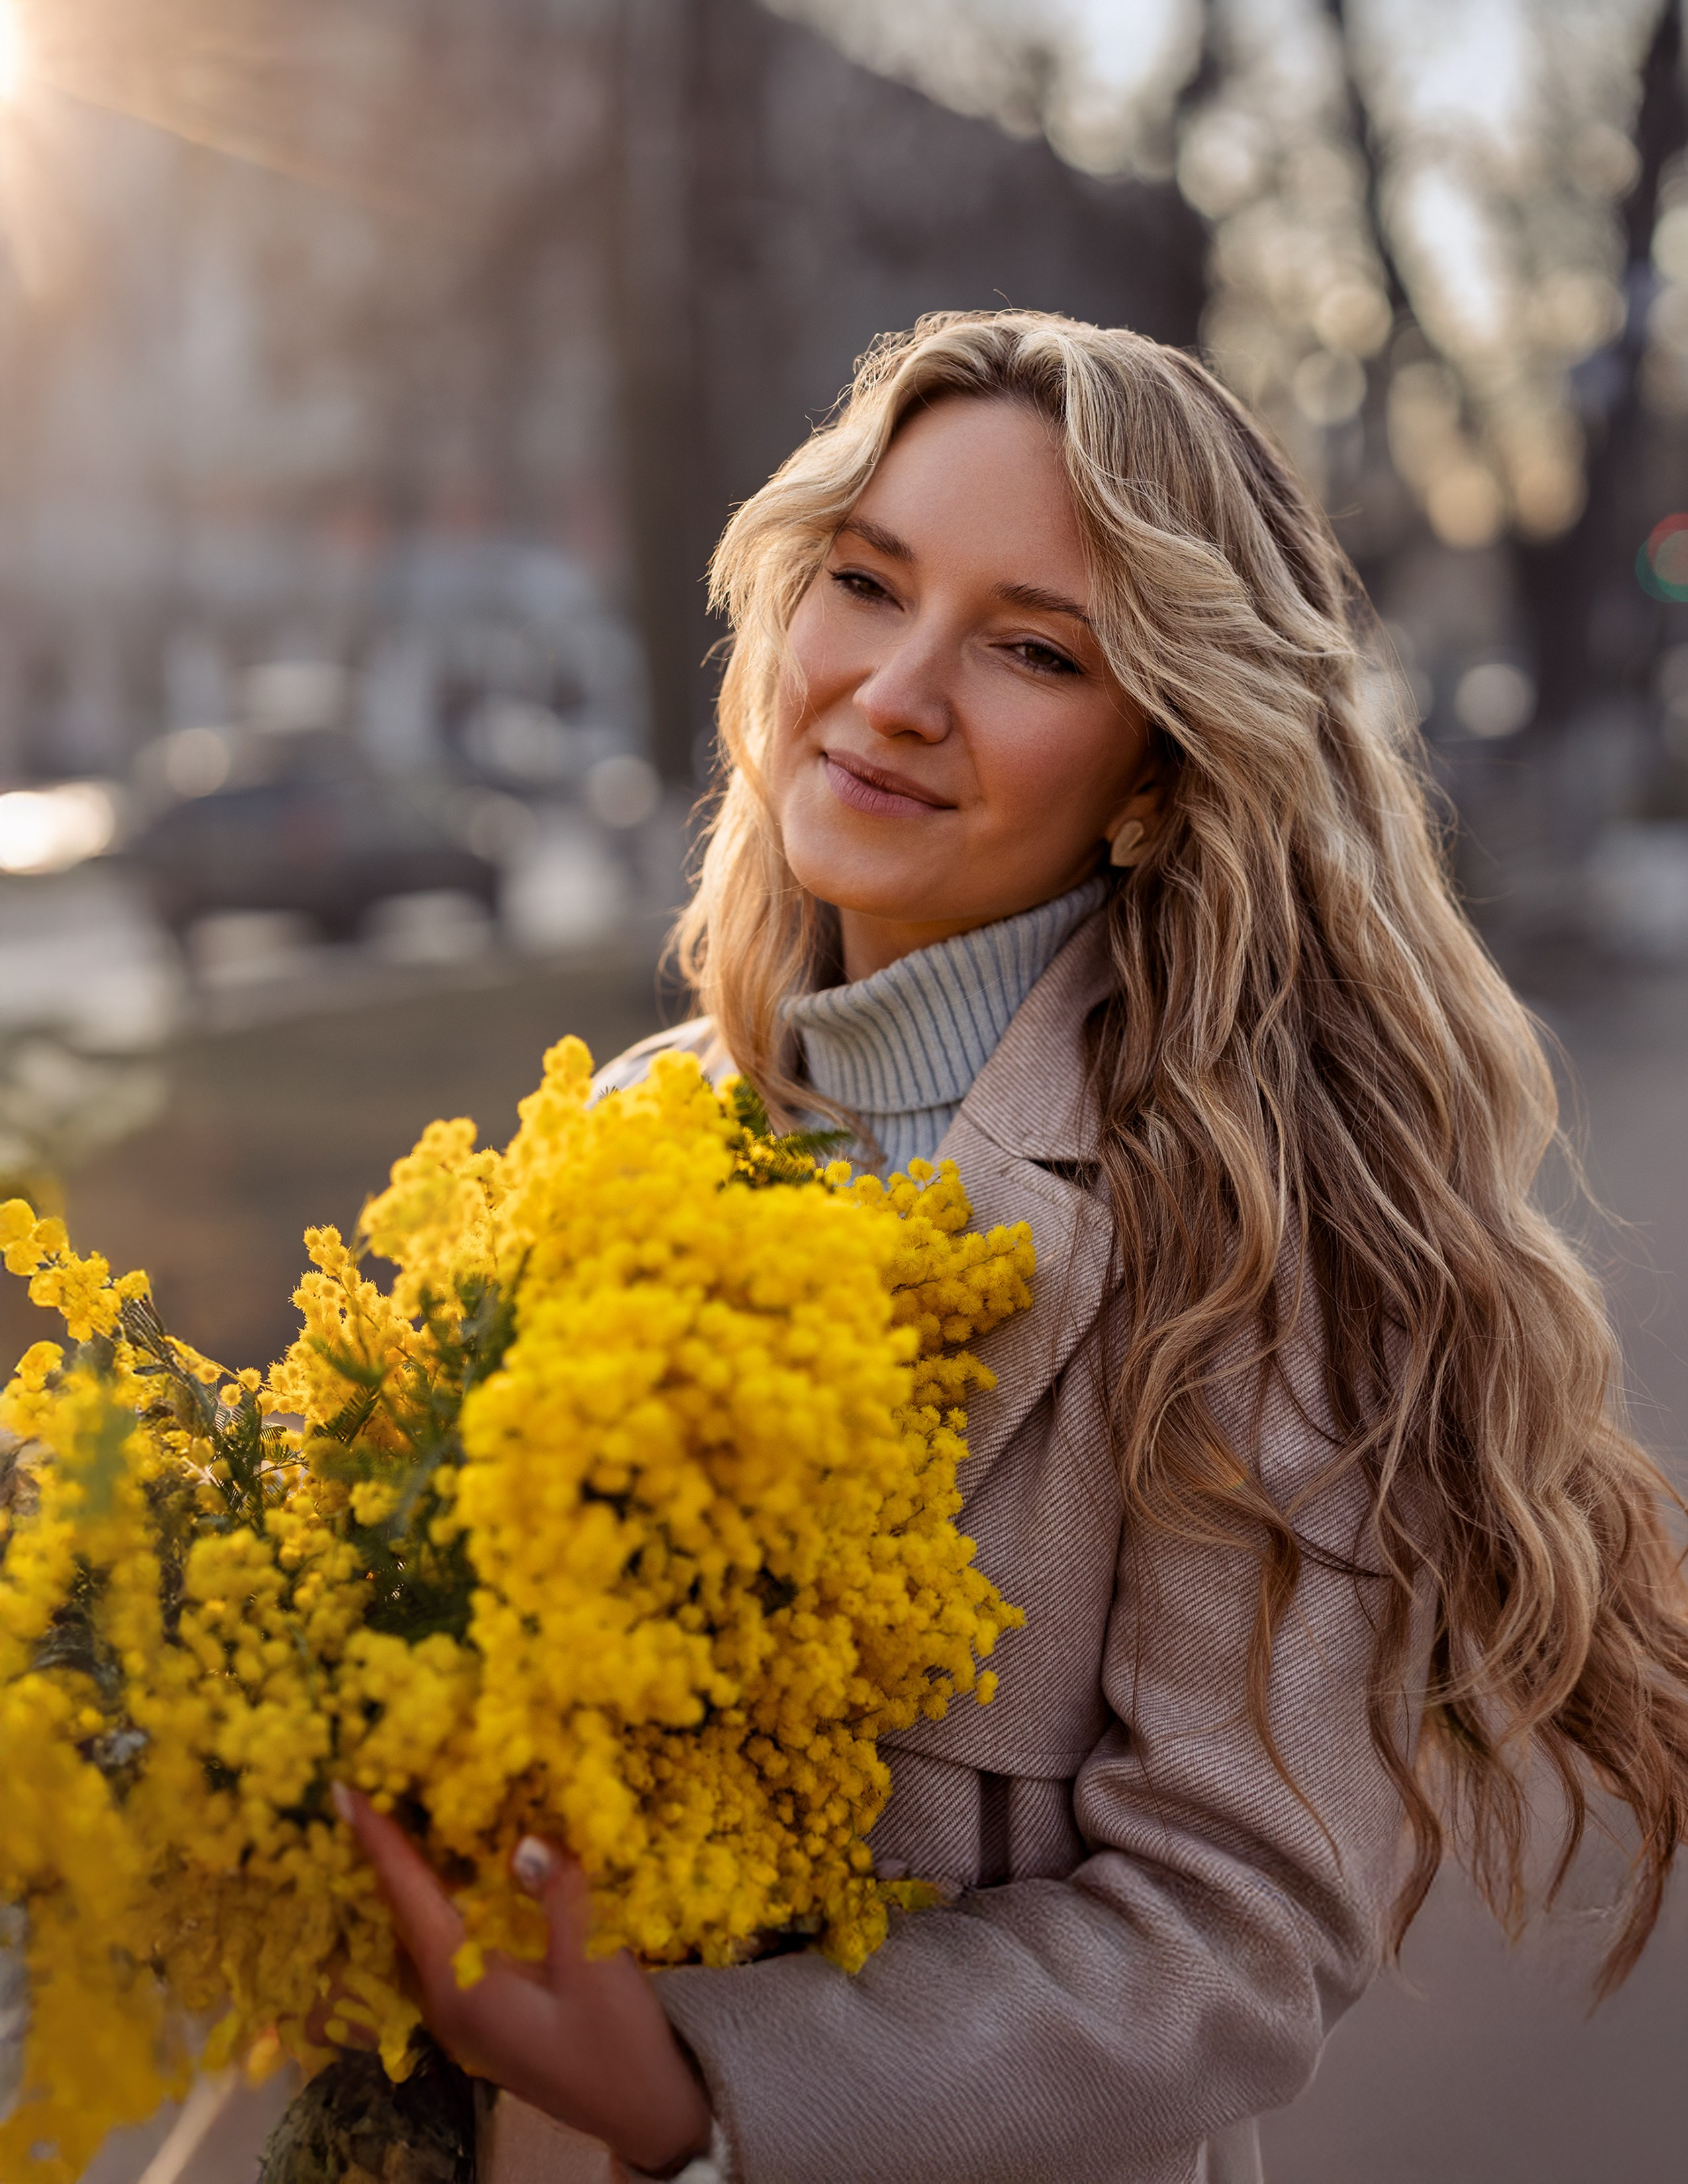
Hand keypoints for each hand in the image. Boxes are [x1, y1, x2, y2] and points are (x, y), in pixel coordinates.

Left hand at [334, 1786, 712, 2176]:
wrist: (640, 2110)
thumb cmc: (618, 2041)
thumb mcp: (597, 1965)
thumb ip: (560, 1899)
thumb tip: (525, 1841)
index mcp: (461, 1984)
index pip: (409, 1896)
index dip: (380, 1841)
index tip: (344, 1791)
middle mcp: (444, 2001)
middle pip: (401, 1913)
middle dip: (386, 1853)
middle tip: (373, 1789)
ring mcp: (458, 2014)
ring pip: (415, 1933)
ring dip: (407, 1880)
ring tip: (401, 1822)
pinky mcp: (479, 2016)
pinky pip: (438, 1947)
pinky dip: (433, 1905)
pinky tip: (452, 1881)